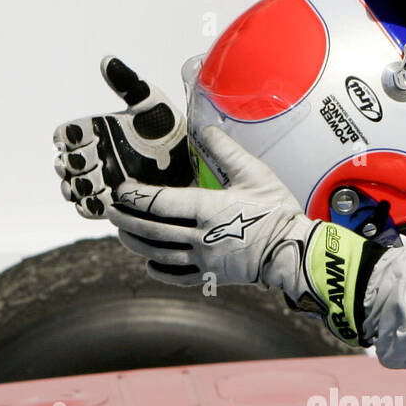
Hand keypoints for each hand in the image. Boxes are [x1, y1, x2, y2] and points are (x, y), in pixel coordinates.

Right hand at [54, 57, 191, 219]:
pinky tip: (100, 201)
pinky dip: (88, 207)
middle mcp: (95, 157)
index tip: (82, 137)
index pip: (66, 135)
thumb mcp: (150, 102)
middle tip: (88, 161)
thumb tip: (106, 60)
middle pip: (66, 163)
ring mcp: (102, 182)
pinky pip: (89, 209)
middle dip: (71, 163)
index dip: (67, 137)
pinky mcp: (113, 204)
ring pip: (73, 187)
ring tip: (91, 183)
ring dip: (75, 186)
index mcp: (96, 131)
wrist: (192, 164)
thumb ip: (127, 83)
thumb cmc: (170, 130)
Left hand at [107, 124, 311, 289]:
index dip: (136, 196)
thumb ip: (226, 150)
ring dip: (137, 244)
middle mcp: (202, 237)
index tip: (121, 190)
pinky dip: (159, 270)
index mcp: (209, 210)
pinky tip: (149, 263)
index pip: (161, 203)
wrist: (294, 253)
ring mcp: (205, 260)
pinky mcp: (212, 276)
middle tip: (111, 211)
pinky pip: (179, 276)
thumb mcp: (255, 173)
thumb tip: (204, 128)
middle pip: (153, 231)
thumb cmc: (277, 213)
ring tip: (122, 234)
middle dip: (128, 220)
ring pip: (160, 255)